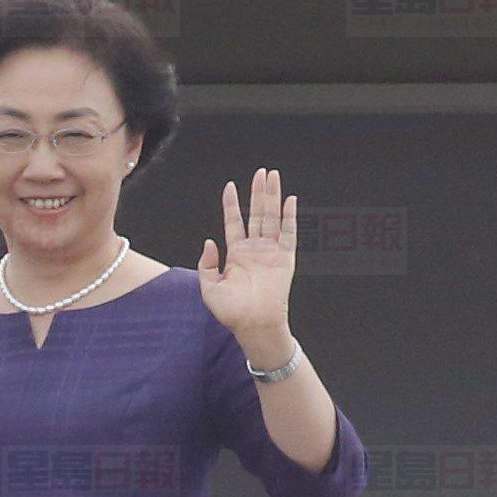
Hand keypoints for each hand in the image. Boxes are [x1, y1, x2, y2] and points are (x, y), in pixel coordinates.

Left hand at [197, 166, 296, 342]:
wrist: (253, 325)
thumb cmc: (231, 312)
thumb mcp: (209, 288)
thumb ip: (206, 265)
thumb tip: (209, 241)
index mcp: (237, 255)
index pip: (234, 222)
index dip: (231, 204)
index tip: (229, 186)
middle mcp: (254, 250)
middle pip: (256, 214)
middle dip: (257, 193)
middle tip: (260, 172)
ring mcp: (271, 252)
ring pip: (272, 217)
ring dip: (272, 197)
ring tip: (272, 176)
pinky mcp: (285, 258)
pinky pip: (289, 233)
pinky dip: (290, 216)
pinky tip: (290, 200)